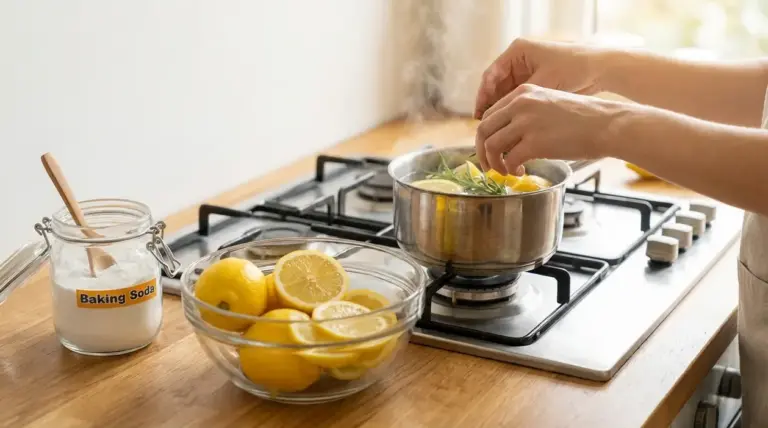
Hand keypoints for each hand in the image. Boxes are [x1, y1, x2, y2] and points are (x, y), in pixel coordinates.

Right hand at [474, 38, 608, 119]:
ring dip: (501, 112)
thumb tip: (500, 120)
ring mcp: (526, 71)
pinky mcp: (535, 82)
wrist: (599, 68)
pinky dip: (513, 112)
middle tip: (486, 127)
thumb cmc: (572, 69)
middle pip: (495, 86)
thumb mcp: (542, 84)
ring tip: (497, 130)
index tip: (479, 116)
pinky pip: (517, 98)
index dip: (482, 97)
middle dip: (491, 107)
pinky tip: (511, 126)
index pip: (490, 76)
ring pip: (505, 94)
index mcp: (517, 52)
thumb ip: (519, 100)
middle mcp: (518, 60)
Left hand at [475, 84, 629, 174]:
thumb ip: (525, 114)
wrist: (607, 124)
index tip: (489, 149)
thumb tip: (506, 137)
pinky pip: (509, 160)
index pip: (489, 115)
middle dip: (482, 152)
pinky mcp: (535, 142)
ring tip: (505, 171)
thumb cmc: (582, 119)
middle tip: (489, 166)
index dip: (485, 136)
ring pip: (491, 146)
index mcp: (522, 93)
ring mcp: (526, 122)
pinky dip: (510, 170)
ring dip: (494, 164)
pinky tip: (520, 172)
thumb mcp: (548, 104)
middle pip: (483, 130)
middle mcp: (520, 104)